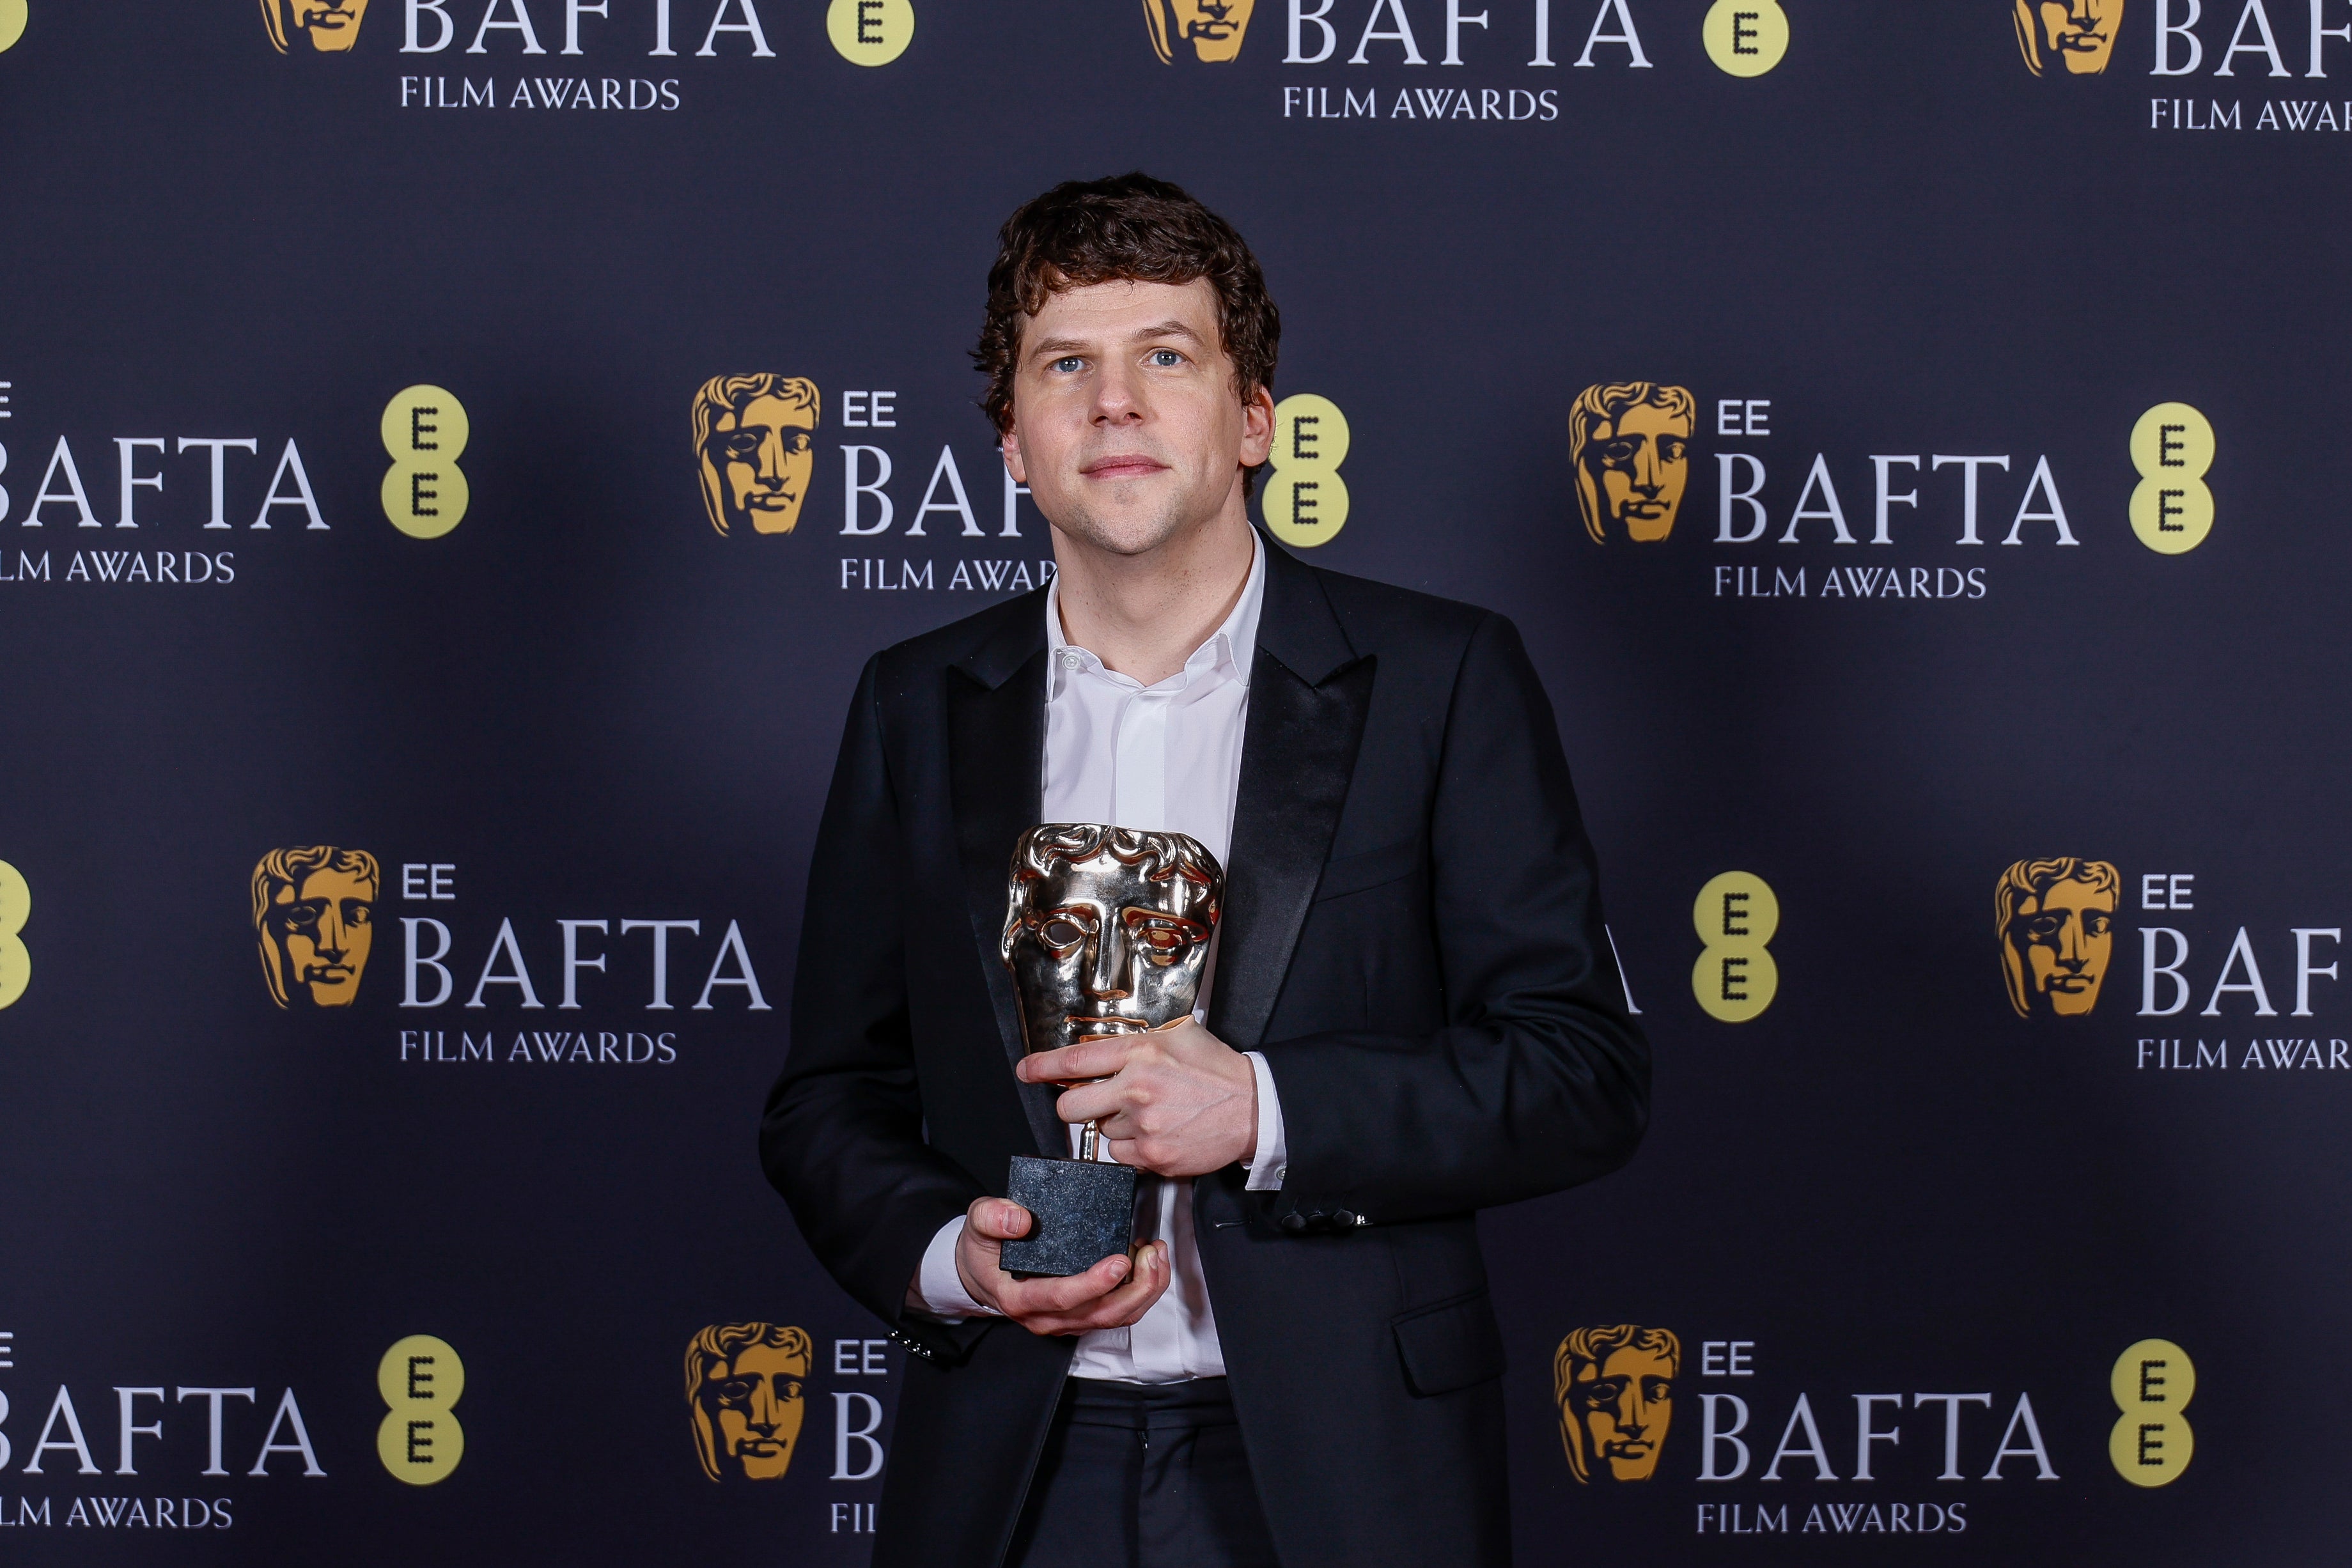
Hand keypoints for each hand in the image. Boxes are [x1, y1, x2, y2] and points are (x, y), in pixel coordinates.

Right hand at [954, 1196, 1170, 1335]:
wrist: (980, 1272)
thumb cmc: (983, 1249)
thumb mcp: (977, 1223)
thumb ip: (992, 1217)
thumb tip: (1019, 1220)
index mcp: (1019, 1298)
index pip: (1061, 1298)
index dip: (1092, 1285)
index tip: (1118, 1262)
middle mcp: (1045, 1318)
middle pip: (1099, 1314)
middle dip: (1135, 1288)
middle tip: (1150, 1254)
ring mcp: (1065, 1322)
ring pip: (1115, 1318)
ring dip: (1144, 1290)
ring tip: (1156, 1255)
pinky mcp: (1080, 1317)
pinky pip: (1117, 1313)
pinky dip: (1140, 1292)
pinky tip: (1147, 1263)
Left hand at [1018, 1019, 1257, 1177]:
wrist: (1254, 1109)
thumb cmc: (1217, 1070)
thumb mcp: (1179, 1036)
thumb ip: (1138, 1042)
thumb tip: (1101, 1051)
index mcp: (1140, 1052)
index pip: (1074, 1061)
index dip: (1042, 1067)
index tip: (1026, 1071)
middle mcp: (1136, 1088)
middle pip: (1072, 1107)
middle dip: (1076, 1106)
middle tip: (1095, 1103)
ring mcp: (1144, 1126)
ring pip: (1101, 1132)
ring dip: (1117, 1126)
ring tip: (1151, 1116)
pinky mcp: (1154, 1156)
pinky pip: (1122, 1156)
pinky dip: (1134, 1149)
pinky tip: (1159, 1134)